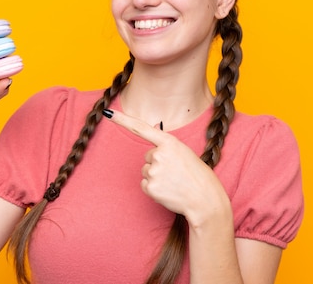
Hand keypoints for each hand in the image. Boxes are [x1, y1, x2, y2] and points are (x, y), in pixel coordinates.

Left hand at [104, 109, 230, 223]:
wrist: (204, 199)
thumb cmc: (197, 175)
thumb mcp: (184, 152)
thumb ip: (166, 142)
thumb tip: (153, 126)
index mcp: (169, 142)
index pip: (141, 128)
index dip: (122, 120)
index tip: (108, 113)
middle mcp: (159, 154)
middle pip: (147, 156)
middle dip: (158, 163)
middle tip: (175, 172)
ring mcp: (153, 171)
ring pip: (146, 170)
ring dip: (156, 176)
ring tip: (174, 182)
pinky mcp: (149, 187)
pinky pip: (144, 184)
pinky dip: (153, 188)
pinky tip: (168, 190)